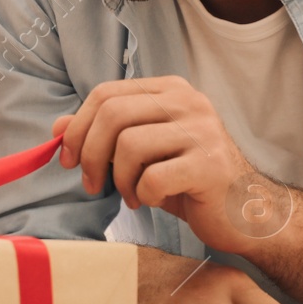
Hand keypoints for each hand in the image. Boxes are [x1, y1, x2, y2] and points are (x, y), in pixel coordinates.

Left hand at [56, 75, 286, 255]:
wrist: (245, 213)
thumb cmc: (189, 181)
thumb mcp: (142, 154)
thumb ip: (104, 136)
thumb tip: (57, 128)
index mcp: (170, 90)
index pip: (106, 93)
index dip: (77, 126)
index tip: (69, 158)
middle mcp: (188, 101)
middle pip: (112, 114)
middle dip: (90, 154)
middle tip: (93, 185)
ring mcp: (202, 131)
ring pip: (129, 145)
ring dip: (120, 179)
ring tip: (131, 195)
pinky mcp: (210, 165)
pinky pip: (153, 177)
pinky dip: (143, 195)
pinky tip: (153, 201)